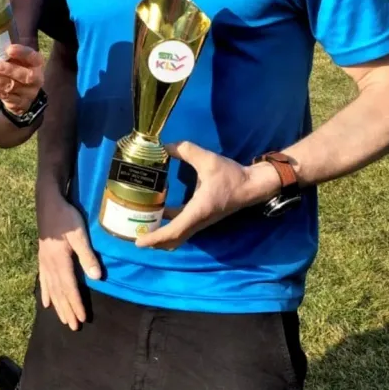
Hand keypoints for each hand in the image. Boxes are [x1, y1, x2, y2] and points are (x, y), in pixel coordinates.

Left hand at [0, 44, 44, 114]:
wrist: (25, 95)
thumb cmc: (20, 71)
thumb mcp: (21, 61)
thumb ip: (12, 55)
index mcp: (37, 64)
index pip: (33, 57)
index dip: (22, 53)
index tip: (9, 49)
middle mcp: (35, 79)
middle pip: (25, 76)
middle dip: (9, 70)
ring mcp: (27, 93)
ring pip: (10, 86)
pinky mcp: (18, 103)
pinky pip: (4, 96)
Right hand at [36, 189, 101, 330]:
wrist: (48, 204)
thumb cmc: (66, 217)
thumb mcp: (80, 235)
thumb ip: (87, 256)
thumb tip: (97, 278)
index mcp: (60, 261)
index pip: (70, 288)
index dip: (76, 304)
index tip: (82, 319)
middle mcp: (50, 266)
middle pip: (59, 293)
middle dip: (67, 310)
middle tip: (74, 327)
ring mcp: (44, 263)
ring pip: (51, 289)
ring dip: (58, 306)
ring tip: (63, 320)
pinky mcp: (42, 258)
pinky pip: (43, 280)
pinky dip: (45, 293)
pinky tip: (46, 303)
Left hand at [133, 141, 279, 249]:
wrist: (253, 186)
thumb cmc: (231, 176)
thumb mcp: (208, 160)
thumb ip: (185, 150)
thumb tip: (163, 147)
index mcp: (197, 211)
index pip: (174, 231)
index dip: (156, 238)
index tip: (139, 242)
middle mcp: (198, 221)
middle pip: (174, 240)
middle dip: (155, 242)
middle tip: (135, 236)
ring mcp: (201, 221)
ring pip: (179, 235)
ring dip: (162, 235)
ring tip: (143, 226)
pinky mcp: (203, 217)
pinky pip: (184, 226)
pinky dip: (170, 225)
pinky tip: (160, 212)